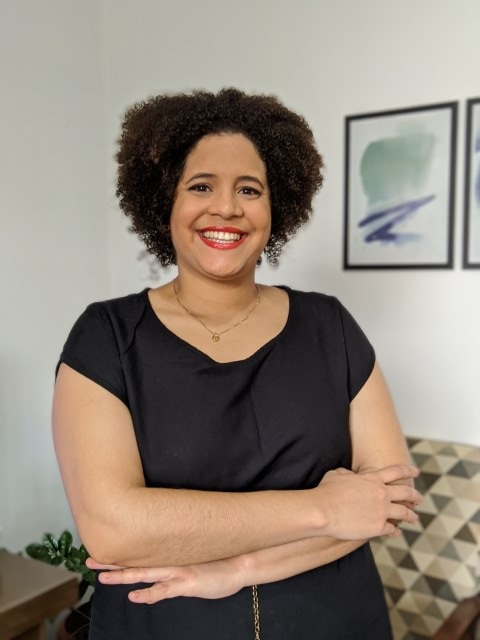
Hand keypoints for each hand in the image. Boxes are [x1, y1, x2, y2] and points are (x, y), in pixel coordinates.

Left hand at [86, 557, 245, 603]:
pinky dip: (149, 594)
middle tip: (89, 560)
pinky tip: (136, 597)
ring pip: (144, 573)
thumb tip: (159, 566)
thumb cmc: (216, 564)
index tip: (99, 551)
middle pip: (134, 562)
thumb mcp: (192, 563)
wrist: (239, 564)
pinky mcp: (187, 583)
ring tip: (103, 577)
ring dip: (123, 576)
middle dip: (111, 562)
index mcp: (169, 557)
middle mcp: (169, 562)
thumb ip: (175, 564)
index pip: (138, 556)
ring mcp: (177, 572)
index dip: (118, 556)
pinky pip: (165, 590)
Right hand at [316, 464, 421, 539]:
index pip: (396, 471)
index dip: (408, 470)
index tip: (416, 472)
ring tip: (415, 518)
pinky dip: (396, 531)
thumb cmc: (326, 491)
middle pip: (406, 492)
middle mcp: (381, 493)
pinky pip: (392, 529)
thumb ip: (347, 474)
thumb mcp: (337, 475)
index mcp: (373, 478)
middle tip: (419, 498)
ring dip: (411, 515)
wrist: (323, 511)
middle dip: (415, 495)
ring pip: (404, 512)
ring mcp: (382, 511)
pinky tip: (398, 533)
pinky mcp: (378, 527)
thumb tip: (349, 475)